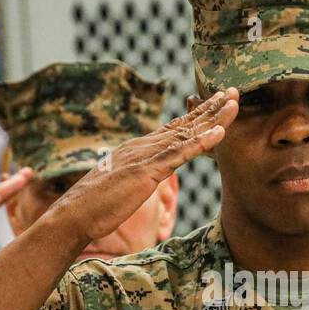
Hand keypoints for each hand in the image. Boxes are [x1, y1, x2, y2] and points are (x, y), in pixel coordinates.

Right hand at [44, 88, 237, 243]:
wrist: (74, 216)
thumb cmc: (96, 207)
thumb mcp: (122, 187)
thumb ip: (136, 177)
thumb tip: (143, 178)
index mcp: (137, 150)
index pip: (173, 129)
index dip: (197, 116)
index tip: (216, 103)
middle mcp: (142, 147)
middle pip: (183, 125)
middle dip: (210, 108)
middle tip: (234, 92)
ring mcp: (144, 157)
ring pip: (186, 134)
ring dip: (213, 118)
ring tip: (234, 104)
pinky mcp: (145, 172)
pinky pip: (178, 155)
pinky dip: (200, 142)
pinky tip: (219, 133)